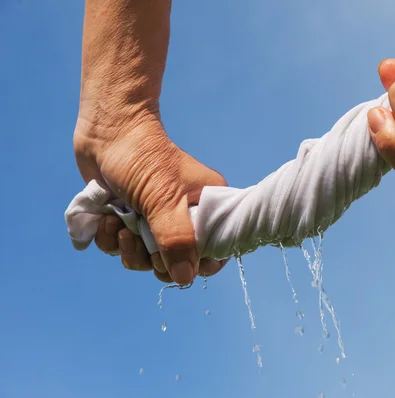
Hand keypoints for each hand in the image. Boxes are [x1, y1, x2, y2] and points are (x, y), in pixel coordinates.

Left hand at [74, 112, 227, 284]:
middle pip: (176, 264)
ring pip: (145, 260)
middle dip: (152, 259)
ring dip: (126, 248)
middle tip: (139, 237)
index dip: (197, 264)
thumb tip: (185, 278)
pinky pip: (122, 249)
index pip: (215, 251)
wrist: (105, 131)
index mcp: (207, 209)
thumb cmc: (142, 157)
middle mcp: (184, 218)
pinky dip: (110, 239)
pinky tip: (107, 218)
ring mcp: (155, 221)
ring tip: (119, 223)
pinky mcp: (129, 221)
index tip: (174, 260)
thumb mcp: (164, 199)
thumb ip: (177, 240)